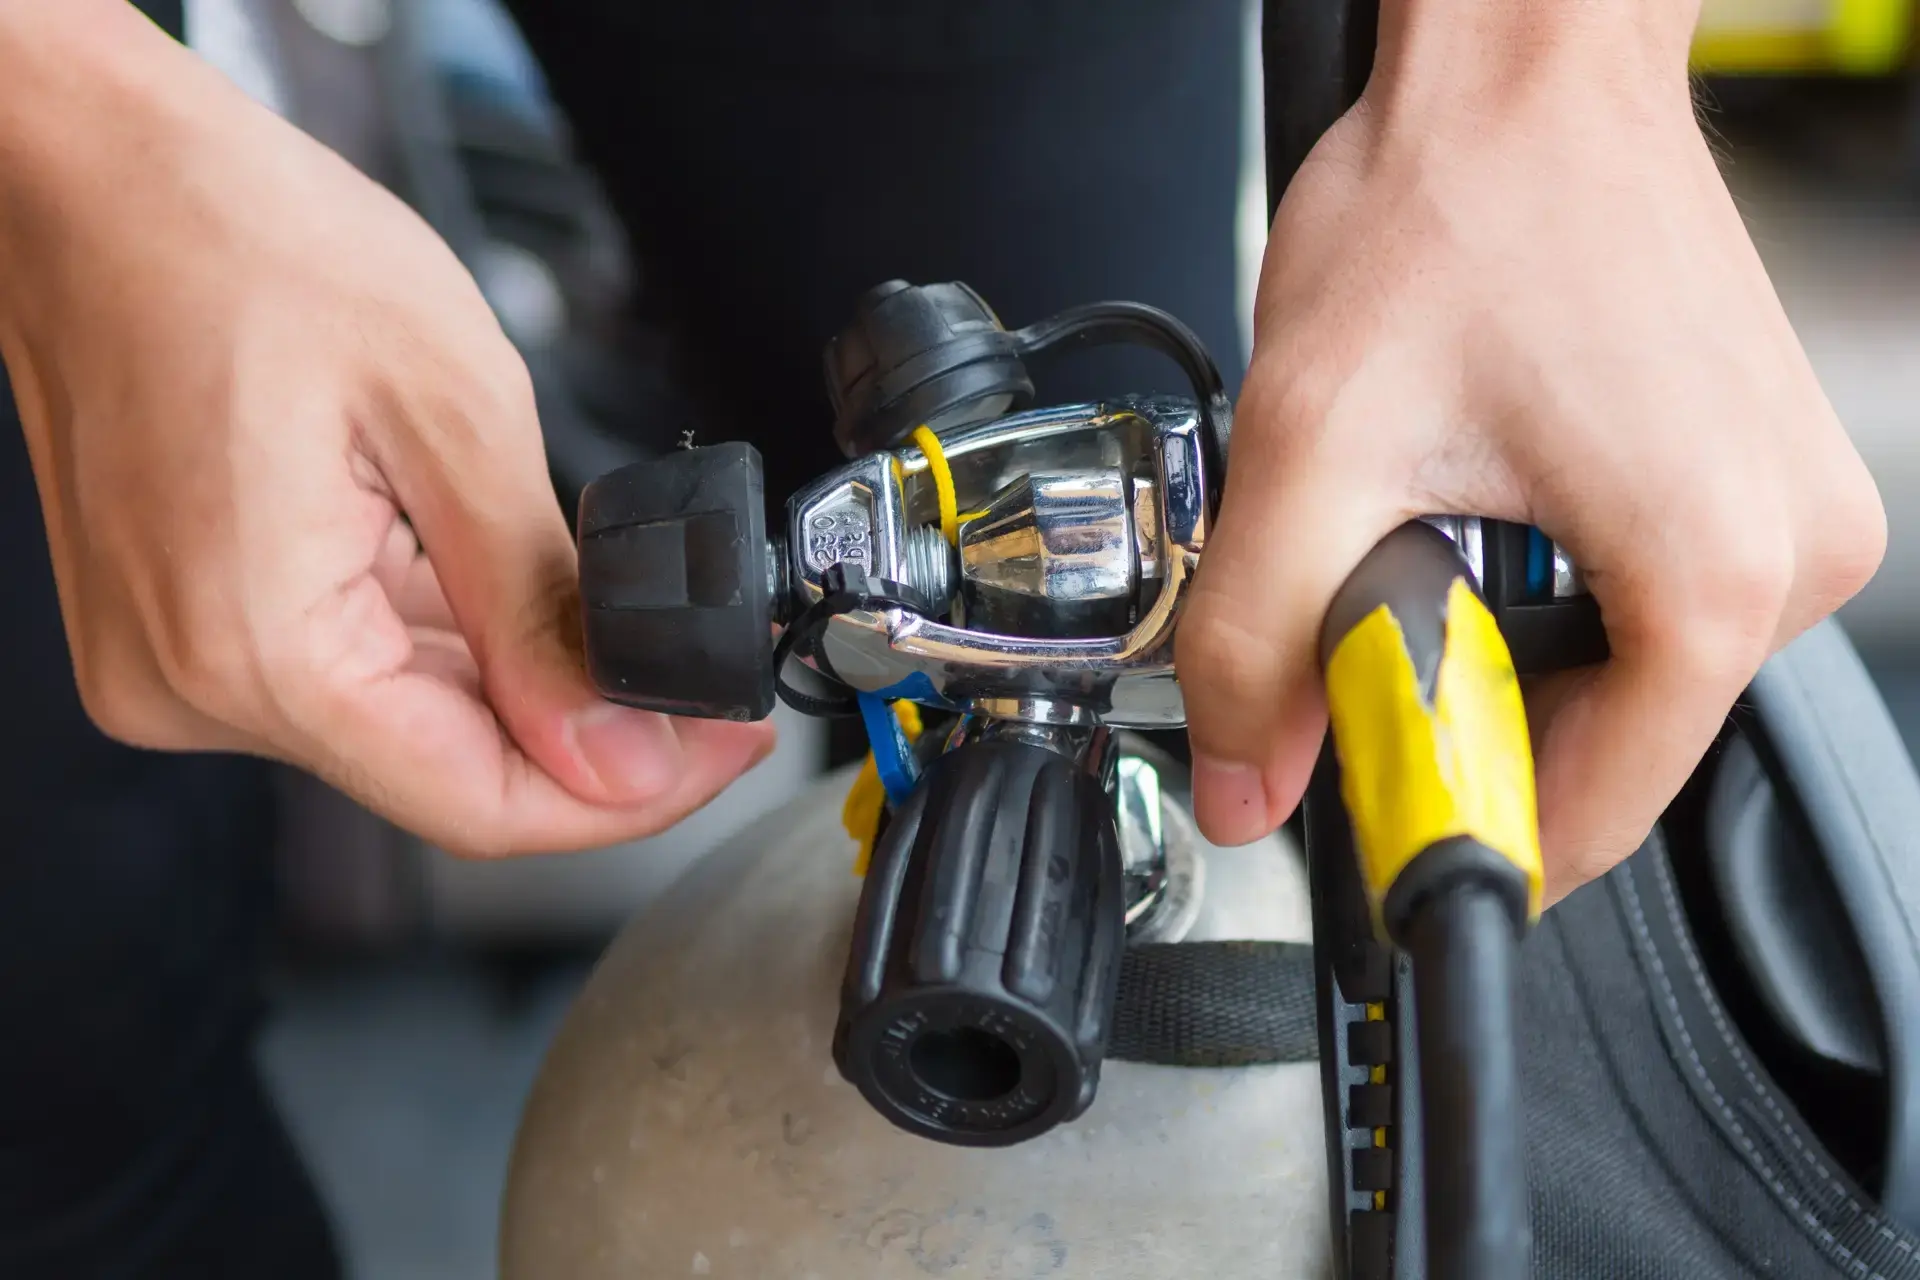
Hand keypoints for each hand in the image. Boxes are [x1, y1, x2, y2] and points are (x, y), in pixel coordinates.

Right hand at [0, 8, 771, 855]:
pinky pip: (347, 666)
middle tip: (701, 687)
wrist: (94, 171)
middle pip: (443, 772)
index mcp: (254, 646)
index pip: (476, 803)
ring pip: (403, 723)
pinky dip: (440, 638)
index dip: (623, 796)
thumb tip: (618, 747)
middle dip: (588, 736)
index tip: (722, 748)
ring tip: (607, 609)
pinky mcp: (184, 622)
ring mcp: (177, 658)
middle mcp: (193, 682)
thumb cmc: (238, 237)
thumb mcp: (451, 409)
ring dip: (516, 682)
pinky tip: (489, 575)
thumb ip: (540, 602)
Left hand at [1178, 28, 1884, 901]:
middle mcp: (1794, 556)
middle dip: (1470, 714)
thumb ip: (1258, 647)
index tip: (1366, 788)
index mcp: (1716, 572)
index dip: (1451, 822)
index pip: (1584, 817)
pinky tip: (1493, 499)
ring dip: (1503, 645)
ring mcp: (1793, 518)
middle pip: (1604, 753)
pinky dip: (1549, 596)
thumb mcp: (1310, 450)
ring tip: (1442, 517)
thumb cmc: (1458, 210)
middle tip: (1383, 600)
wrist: (1522, 77)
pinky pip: (1645, 609)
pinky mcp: (1762, 485)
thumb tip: (1250, 787)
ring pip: (1619, 684)